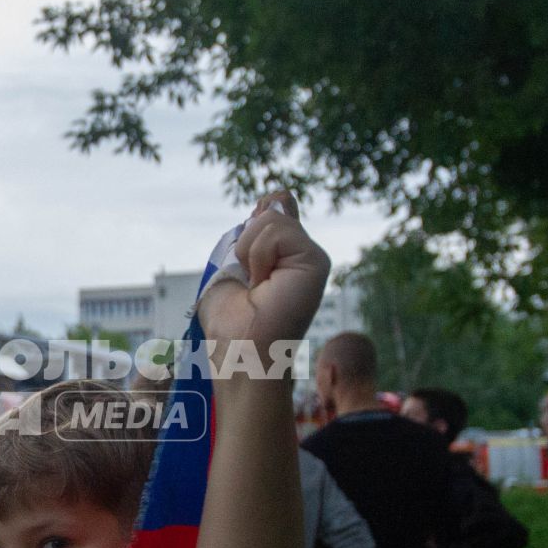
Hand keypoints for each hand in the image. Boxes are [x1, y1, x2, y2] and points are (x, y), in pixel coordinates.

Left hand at [195, 191, 329, 357]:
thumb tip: (281, 193)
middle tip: (250, 285)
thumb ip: (253, 231)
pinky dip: (259, 255)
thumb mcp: (232, 265)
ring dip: (249, 253)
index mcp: (284, 256)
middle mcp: (302, 255)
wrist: (239, 354)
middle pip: (269, 210)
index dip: (254, 222)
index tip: (245, 260)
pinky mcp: (317, 262)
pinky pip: (277, 231)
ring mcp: (312, 258)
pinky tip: (265, 285)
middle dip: (244, 244)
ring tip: (257, 287)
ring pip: (271, 218)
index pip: (274, 209)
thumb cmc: (230, 322)